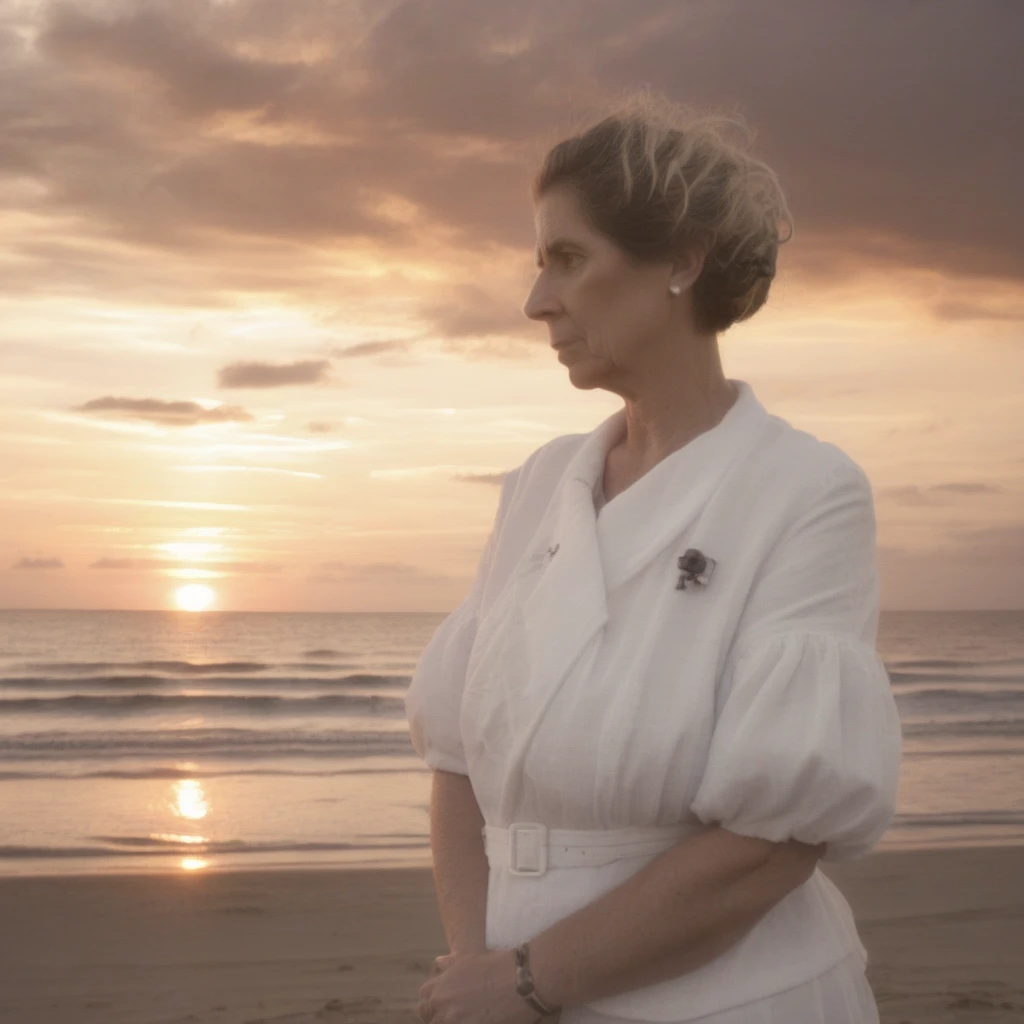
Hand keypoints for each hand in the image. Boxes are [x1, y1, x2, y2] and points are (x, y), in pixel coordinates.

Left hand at [416, 948, 558, 1023]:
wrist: (521, 980)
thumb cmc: (498, 965)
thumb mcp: (470, 958)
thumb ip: (451, 964)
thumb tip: (438, 961)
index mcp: (441, 985)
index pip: (424, 1000)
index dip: (431, 1004)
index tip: (441, 1007)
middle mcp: (443, 1003)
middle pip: (429, 1018)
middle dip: (437, 1018)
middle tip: (455, 1016)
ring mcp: (455, 1020)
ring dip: (451, 1021)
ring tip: (468, 1017)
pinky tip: (480, 1020)